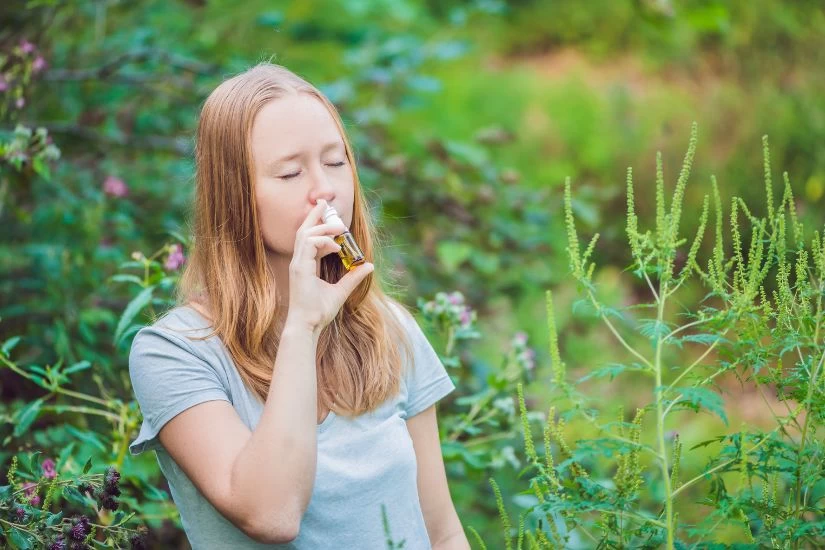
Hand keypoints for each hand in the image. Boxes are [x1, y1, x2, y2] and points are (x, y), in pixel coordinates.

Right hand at [286, 199, 373, 332]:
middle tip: (327, 204)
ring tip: (340, 228)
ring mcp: (297, 264)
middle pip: (303, 230)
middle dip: (315, 215)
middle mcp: (299, 261)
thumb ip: (354, 277)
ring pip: (306, 234)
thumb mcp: (341, 291)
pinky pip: (310, 244)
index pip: (309, 237)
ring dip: (323, 227)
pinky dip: (324, 241)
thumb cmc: (319, 312)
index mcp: (305, 264)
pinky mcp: (299, 268)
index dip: (318, 223)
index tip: (328, 213)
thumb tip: (369, 266)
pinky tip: (337, 247)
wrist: (308, 326)